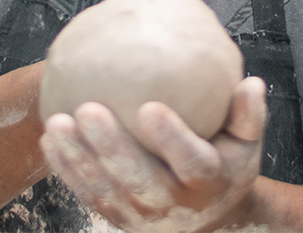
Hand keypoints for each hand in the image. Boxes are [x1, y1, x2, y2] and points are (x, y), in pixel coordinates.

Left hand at [40, 76, 266, 232]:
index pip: (192, 162)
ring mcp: (142, 216)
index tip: (150, 107)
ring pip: (107, 190)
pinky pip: (88, 195)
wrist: (210, 220)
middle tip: (88, 111)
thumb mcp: (248, 145)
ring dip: (79, 158)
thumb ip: (250, 115)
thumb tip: (252, 83)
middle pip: (140, 179)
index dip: (171, 138)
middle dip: (111, 147)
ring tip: (58, 124)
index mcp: (209, 183)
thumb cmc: (226, 166)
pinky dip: (67, 170)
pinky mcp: (117, 218)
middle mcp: (175, 205)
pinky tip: (51, 140)